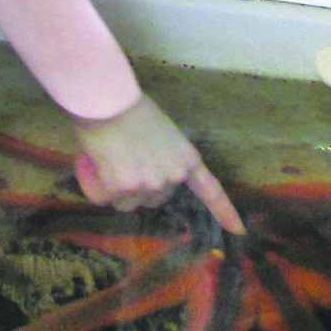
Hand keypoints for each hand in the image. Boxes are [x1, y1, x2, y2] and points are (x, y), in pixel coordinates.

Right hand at [70, 93, 242, 234]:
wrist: (108, 100)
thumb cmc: (130, 107)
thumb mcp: (161, 133)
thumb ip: (163, 157)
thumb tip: (142, 171)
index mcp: (187, 159)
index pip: (210, 190)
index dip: (224, 212)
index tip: (239, 230)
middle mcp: (173, 176)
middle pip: (154, 199)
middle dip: (137, 188)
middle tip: (121, 161)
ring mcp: (149, 184)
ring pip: (127, 203)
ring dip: (114, 189)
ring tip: (106, 158)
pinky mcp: (123, 188)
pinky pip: (104, 198)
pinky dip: (95, 186)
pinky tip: (91, 163)